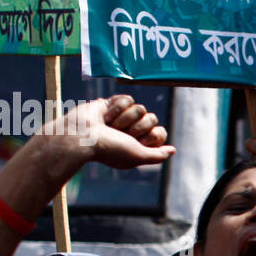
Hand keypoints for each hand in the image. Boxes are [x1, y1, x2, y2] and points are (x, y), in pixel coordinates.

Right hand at [47, 95, 172, 168]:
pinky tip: (104, 116)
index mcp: (138, 144)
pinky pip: (127, 99)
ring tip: (110, 125)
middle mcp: (131, 130)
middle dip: (137, 126)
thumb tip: (173, 150)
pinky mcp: (112, 104)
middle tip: (120, 133)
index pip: (160, 133)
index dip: (152, 136)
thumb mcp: (138, 156)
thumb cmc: (109, 149)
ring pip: (140, 108)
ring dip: (125, 118)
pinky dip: (116, 108)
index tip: (138, 141)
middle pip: (151, 119)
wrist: (82, 135)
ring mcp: (121, 116)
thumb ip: (157, 155)